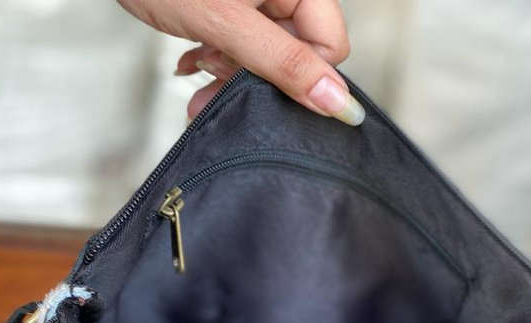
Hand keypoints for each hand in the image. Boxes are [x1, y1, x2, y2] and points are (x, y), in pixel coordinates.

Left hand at [117, 0, 364, 125]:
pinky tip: (191, 65)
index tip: (265, 93)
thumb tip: (339, 104)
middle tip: (220, 90)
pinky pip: (239, 45)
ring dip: (231, 78)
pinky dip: (216, 61)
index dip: (302, 77)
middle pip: (296, 53)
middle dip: (258, 82)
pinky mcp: (228, 6)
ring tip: (199, 88)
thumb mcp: (226, 22)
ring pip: (264, 55)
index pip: (329, 46)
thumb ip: (284, 63)